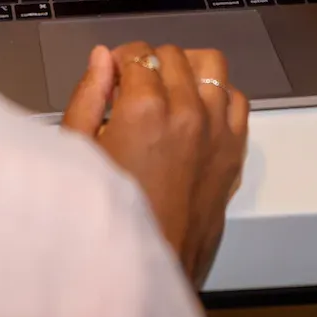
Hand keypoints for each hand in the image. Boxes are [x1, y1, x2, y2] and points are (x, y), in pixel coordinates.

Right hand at [62, 43, 248, 285]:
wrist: (148, 263)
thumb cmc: (111, 216)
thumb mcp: (79, 150)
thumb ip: (88, 95)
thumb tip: (101, 60)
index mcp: (145, 109)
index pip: (139, 53)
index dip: (120, 60)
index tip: (113, 75)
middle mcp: (187, 113)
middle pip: (173, 56)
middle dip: (150, 63)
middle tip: (133, 87)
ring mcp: (217, 131)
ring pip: (212, 66)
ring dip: (187, 70)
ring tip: (168, 89)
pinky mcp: (234, 151)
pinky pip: (237, 99)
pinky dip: (218, 95)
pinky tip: (197, 109)